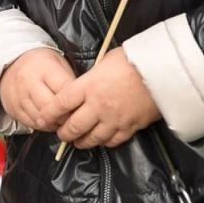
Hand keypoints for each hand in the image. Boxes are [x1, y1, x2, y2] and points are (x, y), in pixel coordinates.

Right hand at [0, 47, 77, 131]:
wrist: (12, 63)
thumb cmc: (41, 65)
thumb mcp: (59, 64)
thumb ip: (70, 82)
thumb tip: (85, 100)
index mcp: (44, 67)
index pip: (64, 90)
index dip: (76, 102)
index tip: (84, 107)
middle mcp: (28, 81)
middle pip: (51, 107)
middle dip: (66, 117)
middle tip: (74, 118)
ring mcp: (18, 95)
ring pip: (41, 118)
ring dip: (55, 123)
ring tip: (63, 120)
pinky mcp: (12, 107)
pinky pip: (31, 123)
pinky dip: (43, 126)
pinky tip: (50, 121)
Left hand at [46, 48, 160, 149]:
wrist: (161, 71)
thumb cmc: (132, 60)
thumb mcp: (104, 62)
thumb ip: (91, 78)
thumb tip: (86, 84)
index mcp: (88, 86)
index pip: (60, 104)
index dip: (48, 114)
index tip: (42, 119)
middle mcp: (97, 106)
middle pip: (73, 126)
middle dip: (63, 133)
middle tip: (61, 134)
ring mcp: (113, 119)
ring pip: (91, 138)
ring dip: (81, 142)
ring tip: (78, 142)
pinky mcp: (130, 127)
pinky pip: (112, 141)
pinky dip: (104, 142)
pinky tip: (101, 140)